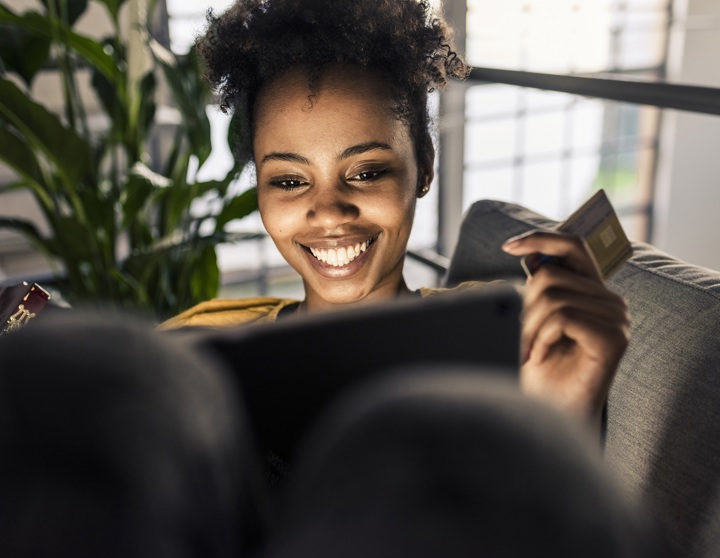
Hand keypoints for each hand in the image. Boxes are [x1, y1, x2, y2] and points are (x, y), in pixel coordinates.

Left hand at [502, 230, 629, 431]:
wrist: (548, 413)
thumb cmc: (538, 370)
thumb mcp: (532, 321)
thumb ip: (538, 289)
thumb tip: (529, 258)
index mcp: (591, 291)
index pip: (572, 246)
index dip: (541, 238)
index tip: (508, 246)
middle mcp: (610, 300)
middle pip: (550, 276)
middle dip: (522, 308)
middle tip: (518, 340)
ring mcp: (616, 319)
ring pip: (553, 297)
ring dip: (527, 328)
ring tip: (526, 352)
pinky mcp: (614, 338)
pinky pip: (563, 317)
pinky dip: (541, 337)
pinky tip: (539, 357)